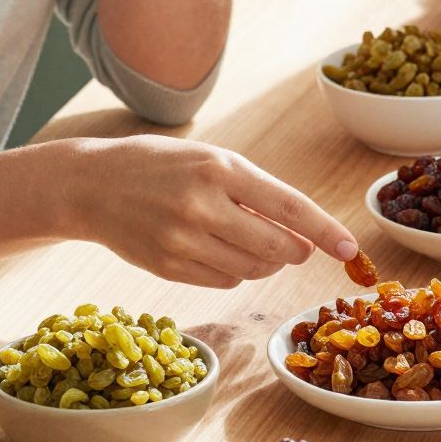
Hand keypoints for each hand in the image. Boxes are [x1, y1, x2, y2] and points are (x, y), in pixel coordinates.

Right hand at [64, 135, 357, 287]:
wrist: (91, 185)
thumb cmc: (161, 167)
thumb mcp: (211, 159)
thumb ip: (256, 192)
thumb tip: (305, 235)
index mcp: (220, 169)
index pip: (289, 207)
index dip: (325, 230)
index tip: (350, 248)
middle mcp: (203, 205)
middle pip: (277, 247)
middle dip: (296, 250)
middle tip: (294, 245)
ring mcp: (183, 240)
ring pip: (253, 269)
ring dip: (265, 262)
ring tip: (246, 239)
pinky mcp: (168, 267)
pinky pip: (224, 282)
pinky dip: (234, 272)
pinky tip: (217, 250)